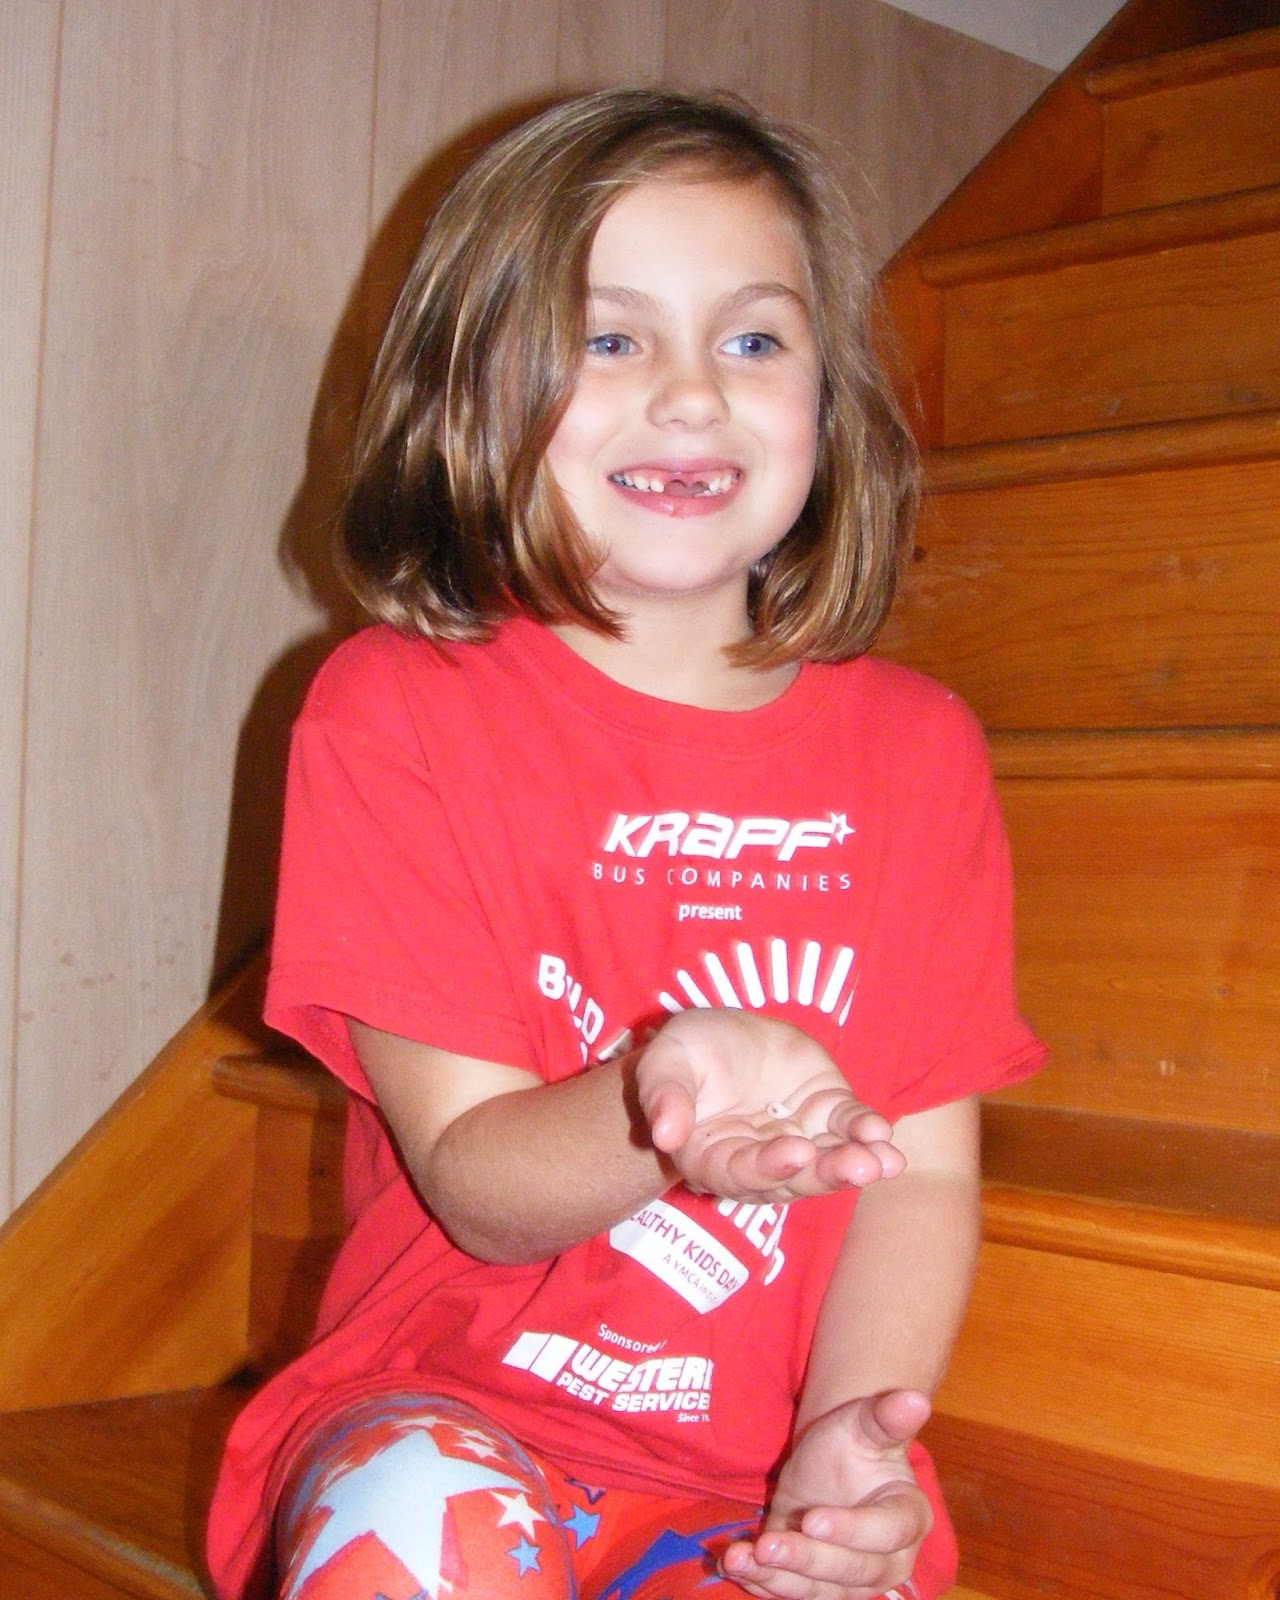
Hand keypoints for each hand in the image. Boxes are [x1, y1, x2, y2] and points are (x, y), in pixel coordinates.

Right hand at [635, 1010, 904, 1201]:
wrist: (724, 1034)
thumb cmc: (686, 1053)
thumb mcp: (666, 1063)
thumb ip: (664, 1097)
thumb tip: (664, 1135)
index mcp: (712, 1158)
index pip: (739, 1174)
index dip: (767, 1167)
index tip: (794, 1152)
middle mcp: (759, 1162)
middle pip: (792, 1179)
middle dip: (825, 1173)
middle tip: (858, 1167)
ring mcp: (798, 1140)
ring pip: (827, 1162)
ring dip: (856, 1164)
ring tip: (884, 1161)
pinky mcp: (826, 1114)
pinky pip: (848, 1130)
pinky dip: (867, 1133)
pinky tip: (882, 1134)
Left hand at [720, 1391, 932, 1599]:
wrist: (823, 1468)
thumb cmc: (850, 1445)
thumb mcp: (862, 1424)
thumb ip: (886, 1418)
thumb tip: (915, 1398)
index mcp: (908, 1517)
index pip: (887, 1532)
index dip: (852, 1530)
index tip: (813, 1520)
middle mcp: (888, 1560)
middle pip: (853, 1571)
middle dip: (808, 1559)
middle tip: (768, 1545)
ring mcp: (851, 1581)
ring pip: (820, 1590)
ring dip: (778, 1578)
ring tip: (740, 1559)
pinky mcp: (818, 1588)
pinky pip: (792, 1593)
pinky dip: (762, 1584)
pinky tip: (736, 1566)